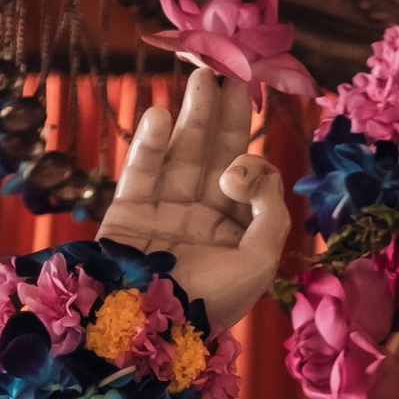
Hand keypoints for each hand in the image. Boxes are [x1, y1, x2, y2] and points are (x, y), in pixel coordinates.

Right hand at [103, 65, 288, 333]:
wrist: (150, 331)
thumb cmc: (211, 301)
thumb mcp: (260, 261)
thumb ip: (271, 211)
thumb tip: (251, 168)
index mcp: (237, 232)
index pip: (250, 178)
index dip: (250, 162)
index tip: (236, 174)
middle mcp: (202, 218)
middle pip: (217, 154)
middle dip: (225, 113)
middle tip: (230, 66)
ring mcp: (164, 212)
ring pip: (182, 155)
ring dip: (192, 116)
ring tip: (200, 76)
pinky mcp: (128, 213)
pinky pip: (141, 171)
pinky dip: (151, 144)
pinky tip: (161, 114)